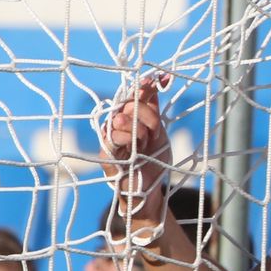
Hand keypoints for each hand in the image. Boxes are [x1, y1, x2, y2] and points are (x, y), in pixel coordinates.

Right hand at [100, 73, 170, 221]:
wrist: (150, 191)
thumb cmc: (153, 161)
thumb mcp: (159, 132)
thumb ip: (153, 110)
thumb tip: (157, 81)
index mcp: (130, 117)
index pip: (135, 94)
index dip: (147, 85)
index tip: (164, 79)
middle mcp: (117, 123)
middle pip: (130, 104)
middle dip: (147, 116)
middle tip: (154, 133)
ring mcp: (110, 137)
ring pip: (121, 118)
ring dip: (139, 130)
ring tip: (144, 143)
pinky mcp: (106, 153)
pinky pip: (113, 136)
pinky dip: (127, 138)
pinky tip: (135, 145)